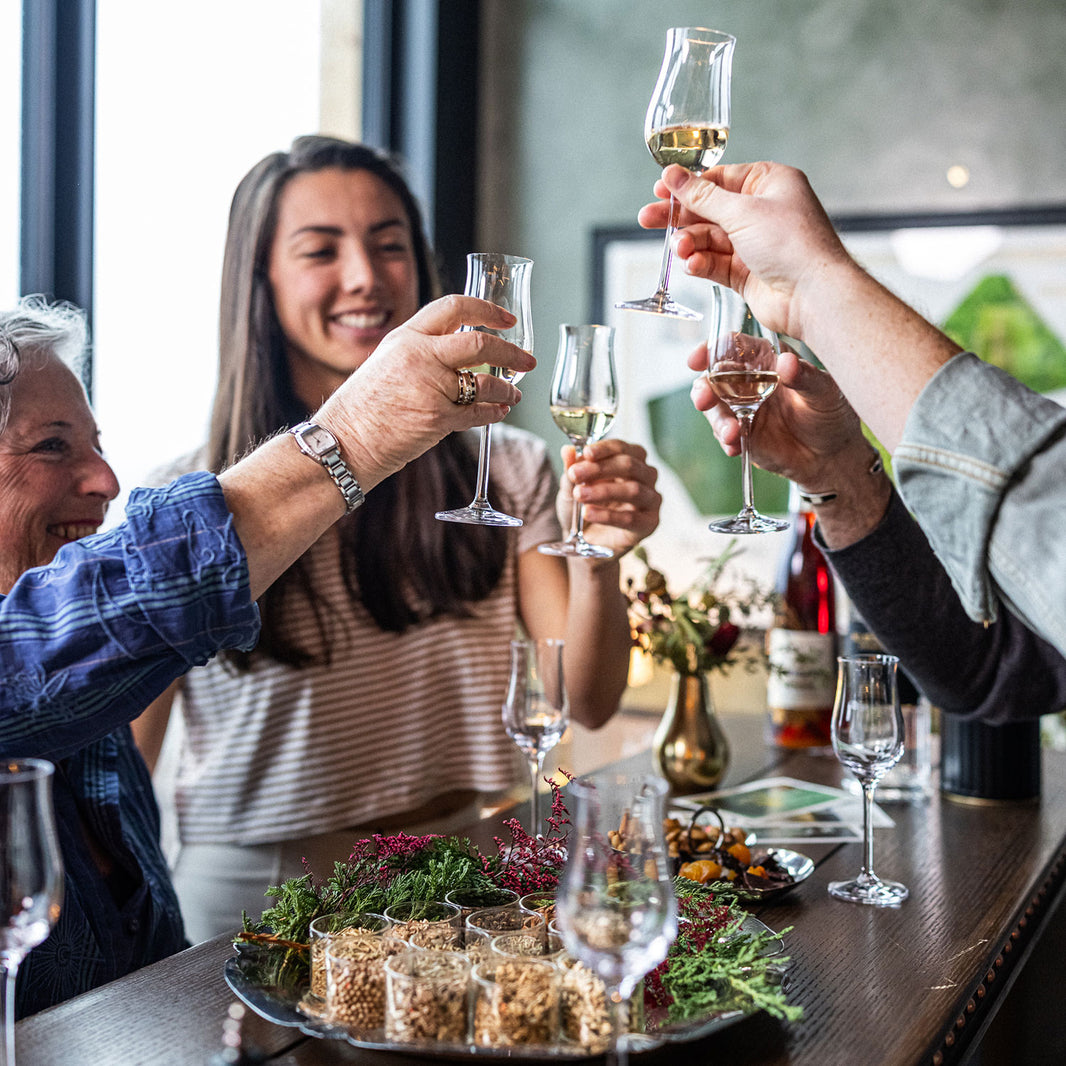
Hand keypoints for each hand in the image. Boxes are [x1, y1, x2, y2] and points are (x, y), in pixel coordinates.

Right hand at [319, 295, 534, 490]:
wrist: (346, 440)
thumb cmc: (365, 406)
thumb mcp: (388, 361)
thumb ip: (422, 350)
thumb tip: (461, 351)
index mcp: (407, 337)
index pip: (454, 307)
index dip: (487, 310)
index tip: (507, 320)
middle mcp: (419, 356)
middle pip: (479, 343)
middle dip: (510, 352)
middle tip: (527, 360)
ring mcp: (430, 388)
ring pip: (486, 383)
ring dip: (507, 389)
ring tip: (513, 394)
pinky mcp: (437, 419)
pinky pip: (478, 413)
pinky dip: (495, 412)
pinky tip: (499, 412)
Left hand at [558, 439, 660, 557]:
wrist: (586, 539)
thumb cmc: (585, 505)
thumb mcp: (572, 487)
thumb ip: (571, 470)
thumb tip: (567, 450)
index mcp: (630, 459)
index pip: (621, 448)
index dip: (604, 448)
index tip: (585, 452)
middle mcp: (645, 476)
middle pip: (629, 465)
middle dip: (600, 468)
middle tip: (576, 474)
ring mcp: (651, 499)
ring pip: (633, 490)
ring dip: (603, 491)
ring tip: (580, 495)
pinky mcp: (649, 523)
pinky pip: (631, 518)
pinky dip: (608, 515)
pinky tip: (589, 513)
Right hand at [637, 162, 853, 343]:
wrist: (813, 294)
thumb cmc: (792, 244)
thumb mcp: (741, 211)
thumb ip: (702, 196)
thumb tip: (673, 175)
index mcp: (769, 183)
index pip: (719, 179)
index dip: (687, 185)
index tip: (659, 190)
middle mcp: (762, 212)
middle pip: (709, 210)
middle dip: (679, 217)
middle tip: (647, 219)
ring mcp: (754, 244)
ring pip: (709, 239)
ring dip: (690, 243)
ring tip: (679, 249)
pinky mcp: (746, 273)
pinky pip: (715, 264)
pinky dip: (701, 263)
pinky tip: (692, 265)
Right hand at [689, 345, 863, 485]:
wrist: (832, 455)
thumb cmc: (832, 412)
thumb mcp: (826, 390)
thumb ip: (805, 376)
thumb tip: (786, 362)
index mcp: (767, 359)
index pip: (734, 347)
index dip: (712, 349)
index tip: (699, 357)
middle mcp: (749, 381)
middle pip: (714, 377)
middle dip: (703, 388)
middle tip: (705, 399)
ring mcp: (742, 408)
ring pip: (714, 407)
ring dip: (716, 419)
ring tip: (732, 433)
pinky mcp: (742, 434)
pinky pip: (724, 434)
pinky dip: (726, 440)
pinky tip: (735, 447)